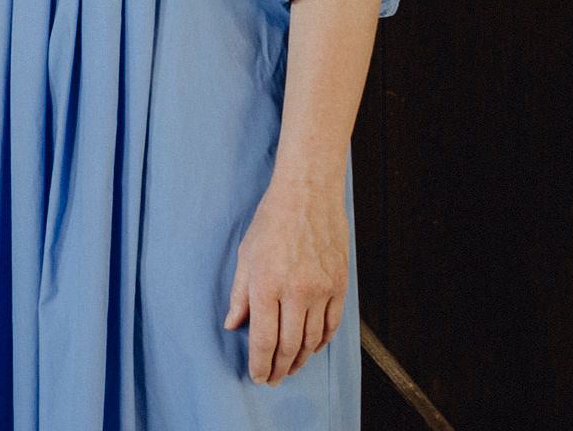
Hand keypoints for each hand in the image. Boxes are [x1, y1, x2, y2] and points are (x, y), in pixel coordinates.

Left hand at [225, 168, 346, 384]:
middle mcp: (295, 292)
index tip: (257, 376)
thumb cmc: (272, 221)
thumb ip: (239, 295)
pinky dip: (321, 341)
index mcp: (266, 285)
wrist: (308, 194)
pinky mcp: (339, 285)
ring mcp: (321, 290)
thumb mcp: (246, 256)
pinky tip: (312, 347)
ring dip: (300, 359)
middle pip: (288, 347)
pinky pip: (332, 325)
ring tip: (290, 367)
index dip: (259, 364)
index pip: (263, 340)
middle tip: (273, 379)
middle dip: (279, 369)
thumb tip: (232, 324)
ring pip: (312, 341)